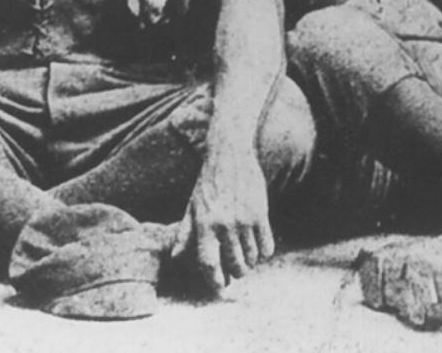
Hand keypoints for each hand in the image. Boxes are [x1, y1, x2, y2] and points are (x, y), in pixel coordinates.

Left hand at [180, 144, 273, 291]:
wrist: (230, 154)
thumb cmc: (208, 182)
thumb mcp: (191, 207)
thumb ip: (184, 234)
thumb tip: (175, 258)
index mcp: (204, 225)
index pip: (208, 264)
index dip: (214, 280)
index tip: (218, 286)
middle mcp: (224, 225)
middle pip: (234, 265)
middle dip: (235, 273)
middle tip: (235, 272)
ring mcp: (244, 219)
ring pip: (252, 257)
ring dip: (250, 263)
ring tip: (247, 259)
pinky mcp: (261, 213)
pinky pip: (267, 245)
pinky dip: (264, 252)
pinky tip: (260, 249)